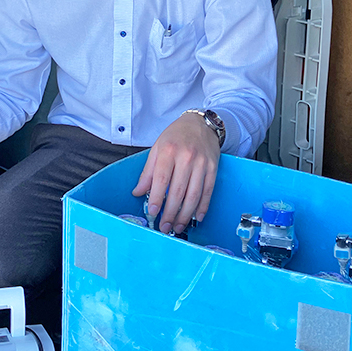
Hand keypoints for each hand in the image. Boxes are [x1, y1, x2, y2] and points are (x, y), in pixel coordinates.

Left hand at [131, 112, 220, 233]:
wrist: (200, 124)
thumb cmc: (176, 136)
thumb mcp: (157, 148)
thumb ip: (148, 171)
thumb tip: (138, 191)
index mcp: (169, 151)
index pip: (162, 179)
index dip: (157, 198)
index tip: (153, 212)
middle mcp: (186, 157)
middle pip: (178, 190)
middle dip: (171, 212)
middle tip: (165, 227)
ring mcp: (201, 163)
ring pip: (194, 194)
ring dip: (186, 214)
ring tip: (178, 226)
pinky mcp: (213, 168)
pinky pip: (208, 191)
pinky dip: (203, 206)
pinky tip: (197, 217)